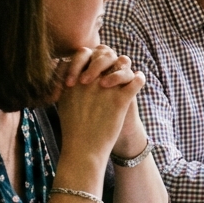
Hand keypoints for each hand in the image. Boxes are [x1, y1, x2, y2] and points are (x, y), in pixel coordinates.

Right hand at [55, 45, 143, 161]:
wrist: (84, 148)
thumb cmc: (73, 128)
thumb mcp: (64, 103)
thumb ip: (67, 86)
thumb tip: (69, 74)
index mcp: (75, 79)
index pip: (86, 53)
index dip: (93, 55)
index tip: (98, 60)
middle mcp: (89, 80)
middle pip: (105, 55)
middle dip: (110, 57)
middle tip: (115, 63)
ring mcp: (105, 89)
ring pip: (122, 65)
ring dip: (126, 67)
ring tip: (129, 70)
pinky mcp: (120, 100)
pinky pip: (135, 81)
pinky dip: (139, 78)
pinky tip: (139, 79)